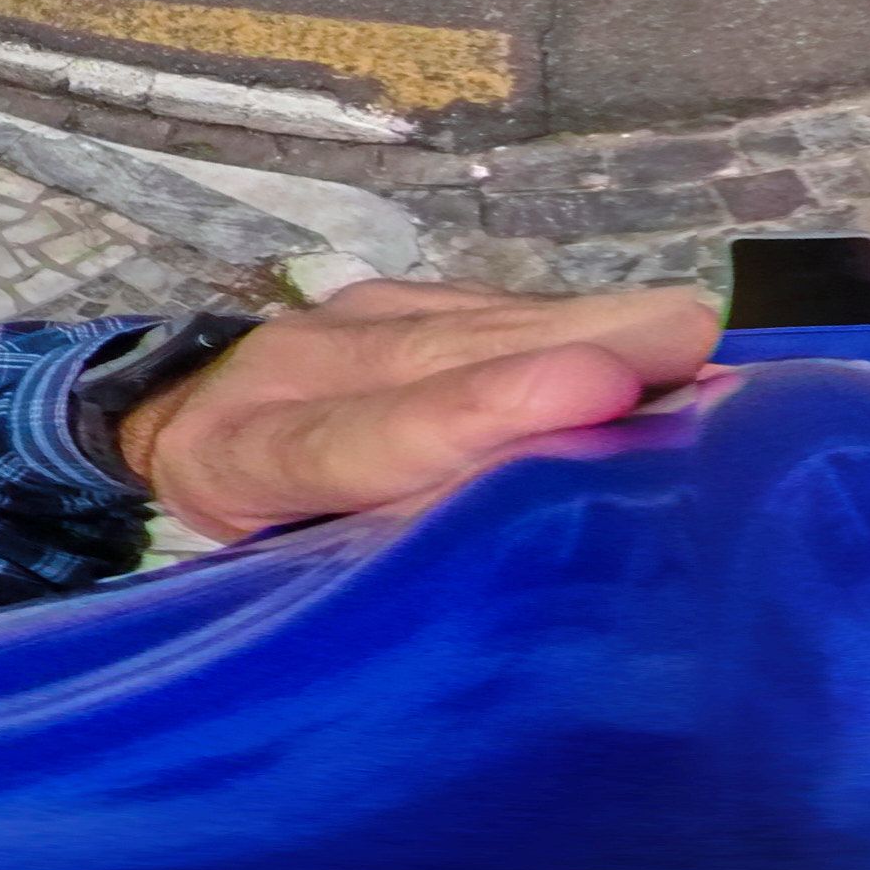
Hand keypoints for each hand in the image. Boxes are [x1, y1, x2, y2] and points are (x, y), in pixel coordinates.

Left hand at [108, 280, 719, 546]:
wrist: (173, 426)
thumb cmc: (239, 534)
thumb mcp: (269, 569)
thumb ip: (370, 562)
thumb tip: (515, 572)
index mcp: (244, 456)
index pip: (360, 439)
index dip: (475, 414)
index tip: (588, 391)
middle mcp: (299, 369)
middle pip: (439, 358)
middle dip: (568, 350)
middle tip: (690, 352)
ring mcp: (350, 320)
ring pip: (473, 321)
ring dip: (590, 327)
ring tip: (697, 339)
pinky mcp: (401, 297)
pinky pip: (493, 312)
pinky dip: (577, 327)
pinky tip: (655, 335)